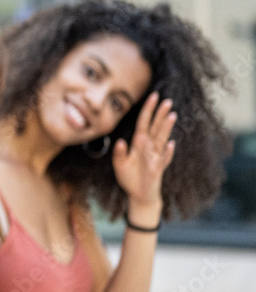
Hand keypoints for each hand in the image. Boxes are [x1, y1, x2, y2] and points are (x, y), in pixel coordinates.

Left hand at [112, 92, 175, 208]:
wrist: (139, 195)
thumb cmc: (130, 178)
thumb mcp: (120, 165)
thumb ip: (119, 154)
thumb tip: (120, 141)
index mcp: (139, 144)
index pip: (144, 124)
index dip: (148, 110)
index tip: (153, 96)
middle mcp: (149, 149)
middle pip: (155, 128)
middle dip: (160, 115)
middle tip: (167, 101)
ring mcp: (155, 158)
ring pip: (161, 140)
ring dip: (166, 128)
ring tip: (172, 115)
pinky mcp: (157, 170)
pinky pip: (162, 160)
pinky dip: (166, 152)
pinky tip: (170, 144)